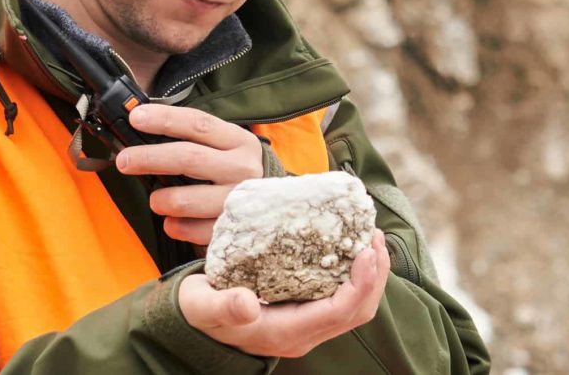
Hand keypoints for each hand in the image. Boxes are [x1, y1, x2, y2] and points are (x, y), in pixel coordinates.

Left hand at [117, 103, 263, 244]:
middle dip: (149, 157)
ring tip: (155, 200)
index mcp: (238, 142)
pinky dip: (176, 226)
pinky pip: (193, 230)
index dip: (165, 119)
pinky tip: (173, 222)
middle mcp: (242, 168)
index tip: (136, 118)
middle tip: (125, 161)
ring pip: (186, 198)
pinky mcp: (233, 228)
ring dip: (161, 199)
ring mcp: (239, 200)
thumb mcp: (227, 148)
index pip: (198, 124)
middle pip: (188, 158)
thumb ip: (194, 139)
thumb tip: (144, 127)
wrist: (280, 208)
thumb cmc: (238, 172)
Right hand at [179, 229, 389, 357]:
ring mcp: (307, 325)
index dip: (361, 283)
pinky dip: (355, 273)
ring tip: (369, 236)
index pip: (340, 313)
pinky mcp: (307, 312)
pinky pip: (343, 297)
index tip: (365, 249)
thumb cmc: (197, 311)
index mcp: (285, 333)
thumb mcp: (202, 306)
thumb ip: (223, 306)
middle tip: (373, 235)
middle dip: (375, 275)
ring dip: (369, 273)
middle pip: (358, 311)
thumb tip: (247, 304)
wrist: (193, 322)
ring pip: (356, 306)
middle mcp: (304, 334)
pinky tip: (351, 245)